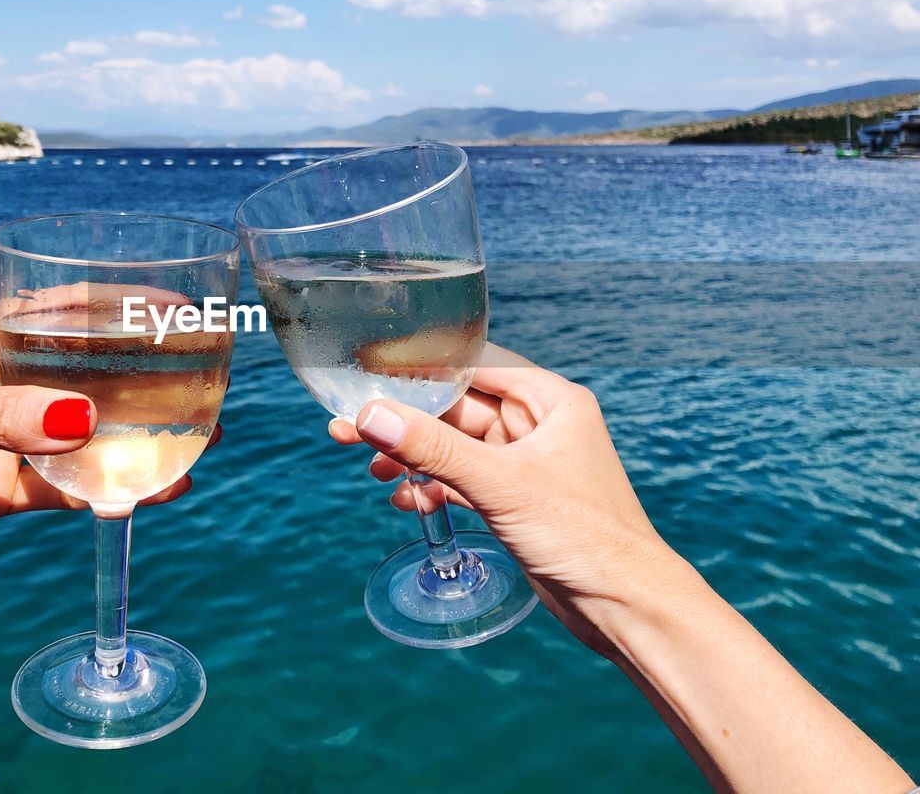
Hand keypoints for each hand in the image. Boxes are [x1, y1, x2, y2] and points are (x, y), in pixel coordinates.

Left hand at [0, 304, 206, 590]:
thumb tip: (82, 421)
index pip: (46, 311)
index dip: (105, 308)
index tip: (165, 308)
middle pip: (71, 374)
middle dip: (129, 379)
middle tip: (194, 383)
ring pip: (70, 434)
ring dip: (122, 440)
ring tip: (185, 445)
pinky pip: (51, 488)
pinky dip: (93, 492)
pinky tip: (137, 495)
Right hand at [329, 343, 672, 656]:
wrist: (624, 605)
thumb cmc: (583, 534)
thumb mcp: (500, 483)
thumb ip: (434, 448)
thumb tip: (371, 416)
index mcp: (550, 401)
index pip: (474, 367)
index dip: (421, 371)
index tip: (371, 375)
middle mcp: (539, 425)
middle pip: (457, 410)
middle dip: (406, 423)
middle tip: (350, 430)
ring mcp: (526, 464)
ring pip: (455, 448)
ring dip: (415, 458)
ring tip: (374, 472)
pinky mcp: (516, 500)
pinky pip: (463, 480)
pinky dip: (435, 487)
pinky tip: (407, 501)